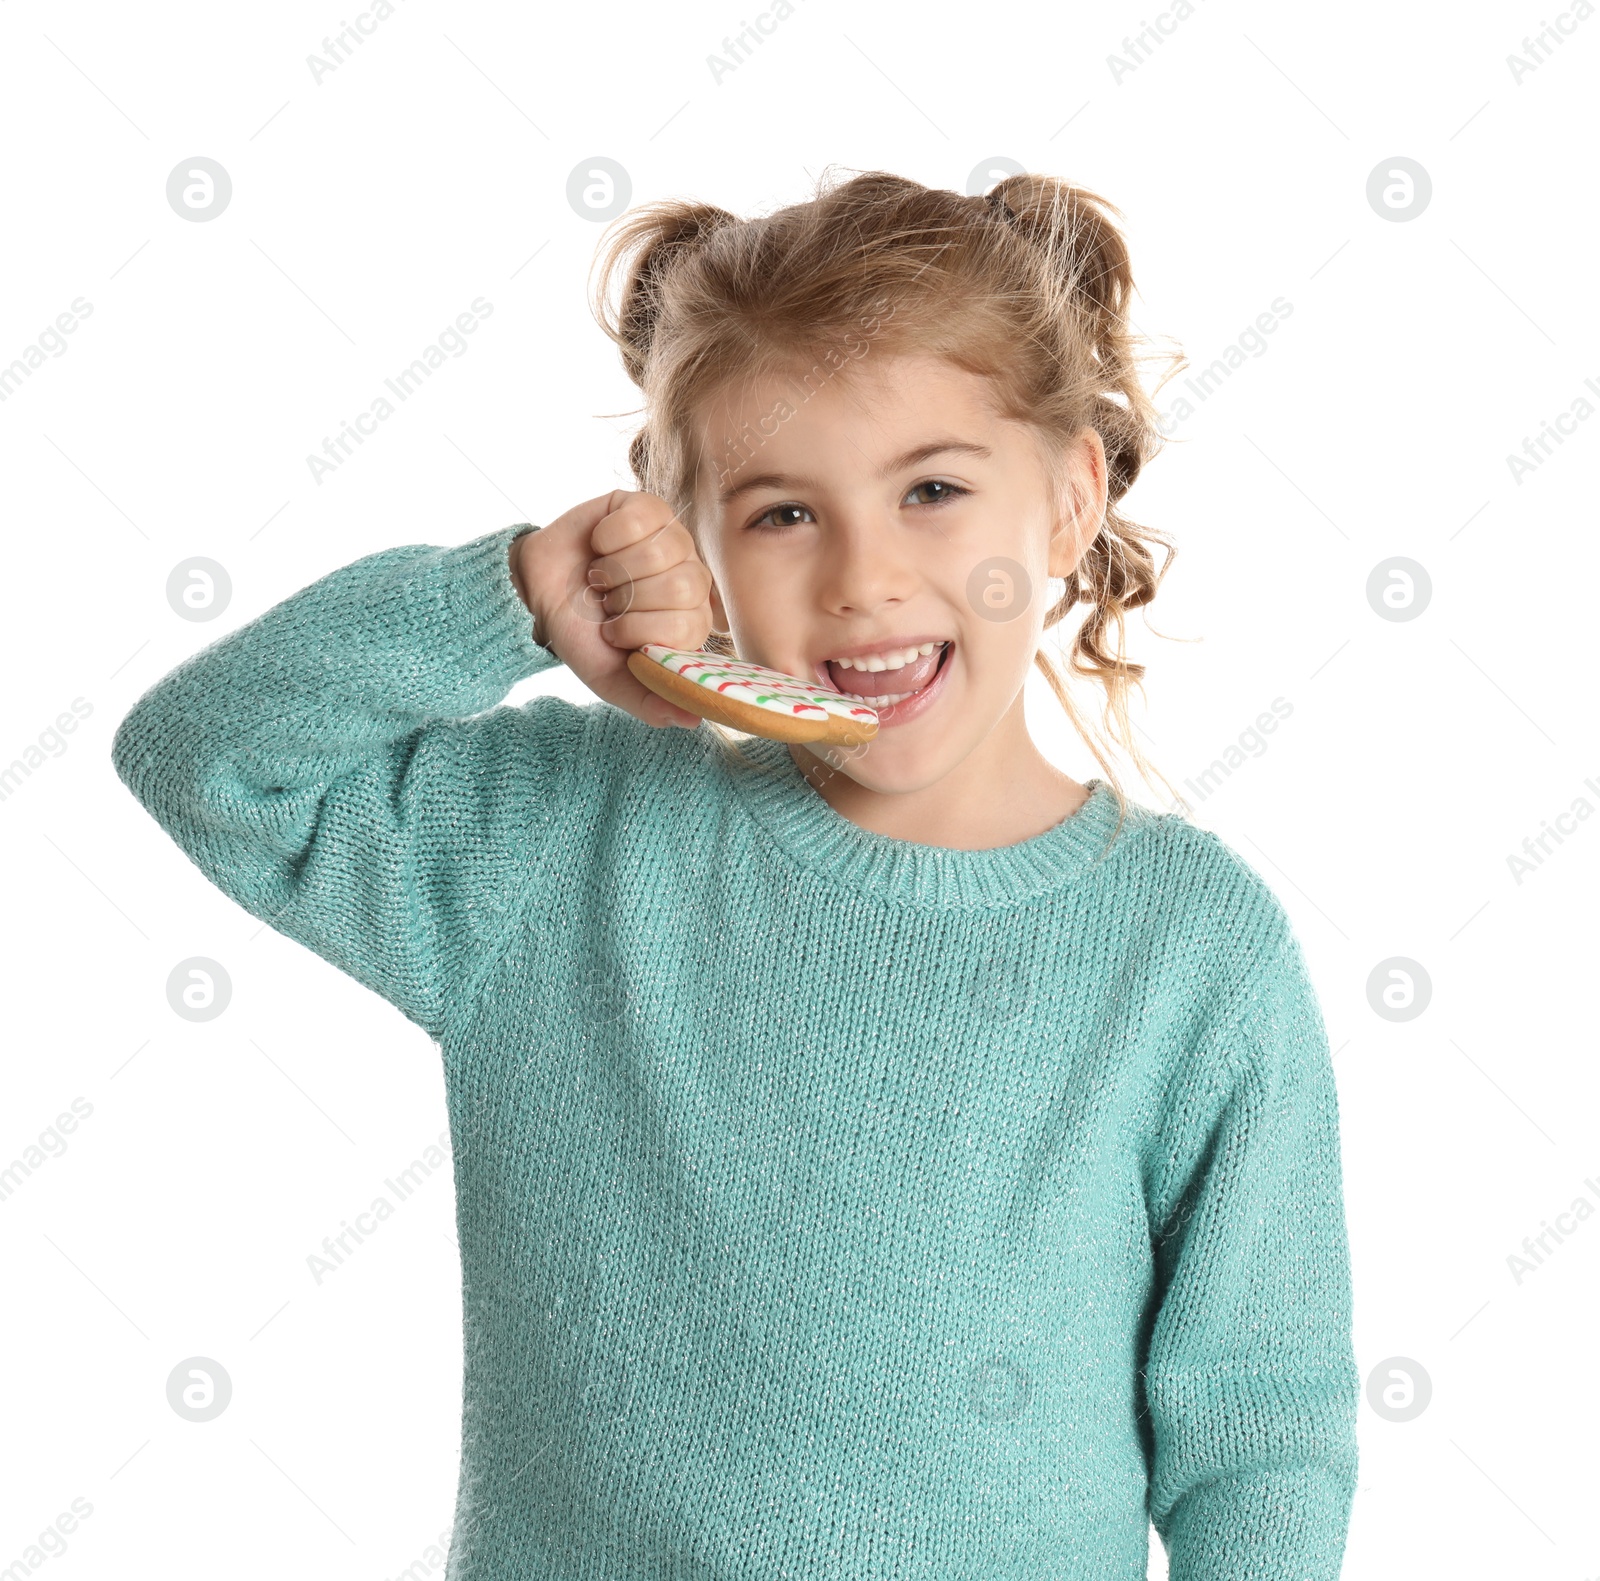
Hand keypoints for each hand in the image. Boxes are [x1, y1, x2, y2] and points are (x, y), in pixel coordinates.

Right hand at [511, 490, 714, 728]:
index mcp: (689, 622)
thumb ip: (650, 702)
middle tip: (606, 602)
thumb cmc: (581, 635)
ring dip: (614, 568)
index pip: (688, 625)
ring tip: (600, 576)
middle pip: (681, 585)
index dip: (641, 629)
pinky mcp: (648, 507)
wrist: (537, 593)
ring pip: (663, 550)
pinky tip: (599, 544)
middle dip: (628, 599)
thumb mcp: (610, 679)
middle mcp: (691, 579)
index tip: (613, 632)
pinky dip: (608, 536)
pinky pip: (642, 517)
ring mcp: (673, 540)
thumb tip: (693, 719)